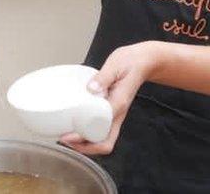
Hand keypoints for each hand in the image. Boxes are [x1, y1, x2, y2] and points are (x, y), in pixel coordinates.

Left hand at [60, 41, 161, 155]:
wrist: (144, 62)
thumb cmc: (131, 62)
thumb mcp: (116, 64)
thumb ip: (104, 76)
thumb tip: (91, 88)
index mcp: (120, 102)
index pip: (102, 126)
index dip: (84, 135)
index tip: (68, 136)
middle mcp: (118, 113)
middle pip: (105, 143)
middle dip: (84, 147)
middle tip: (65, 140)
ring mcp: (116, 115)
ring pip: (103, 140)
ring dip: (85, 144)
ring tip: (67, 138)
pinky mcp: (112, 113)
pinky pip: (101, 131)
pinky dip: (88, 135)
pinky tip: (76, 128)